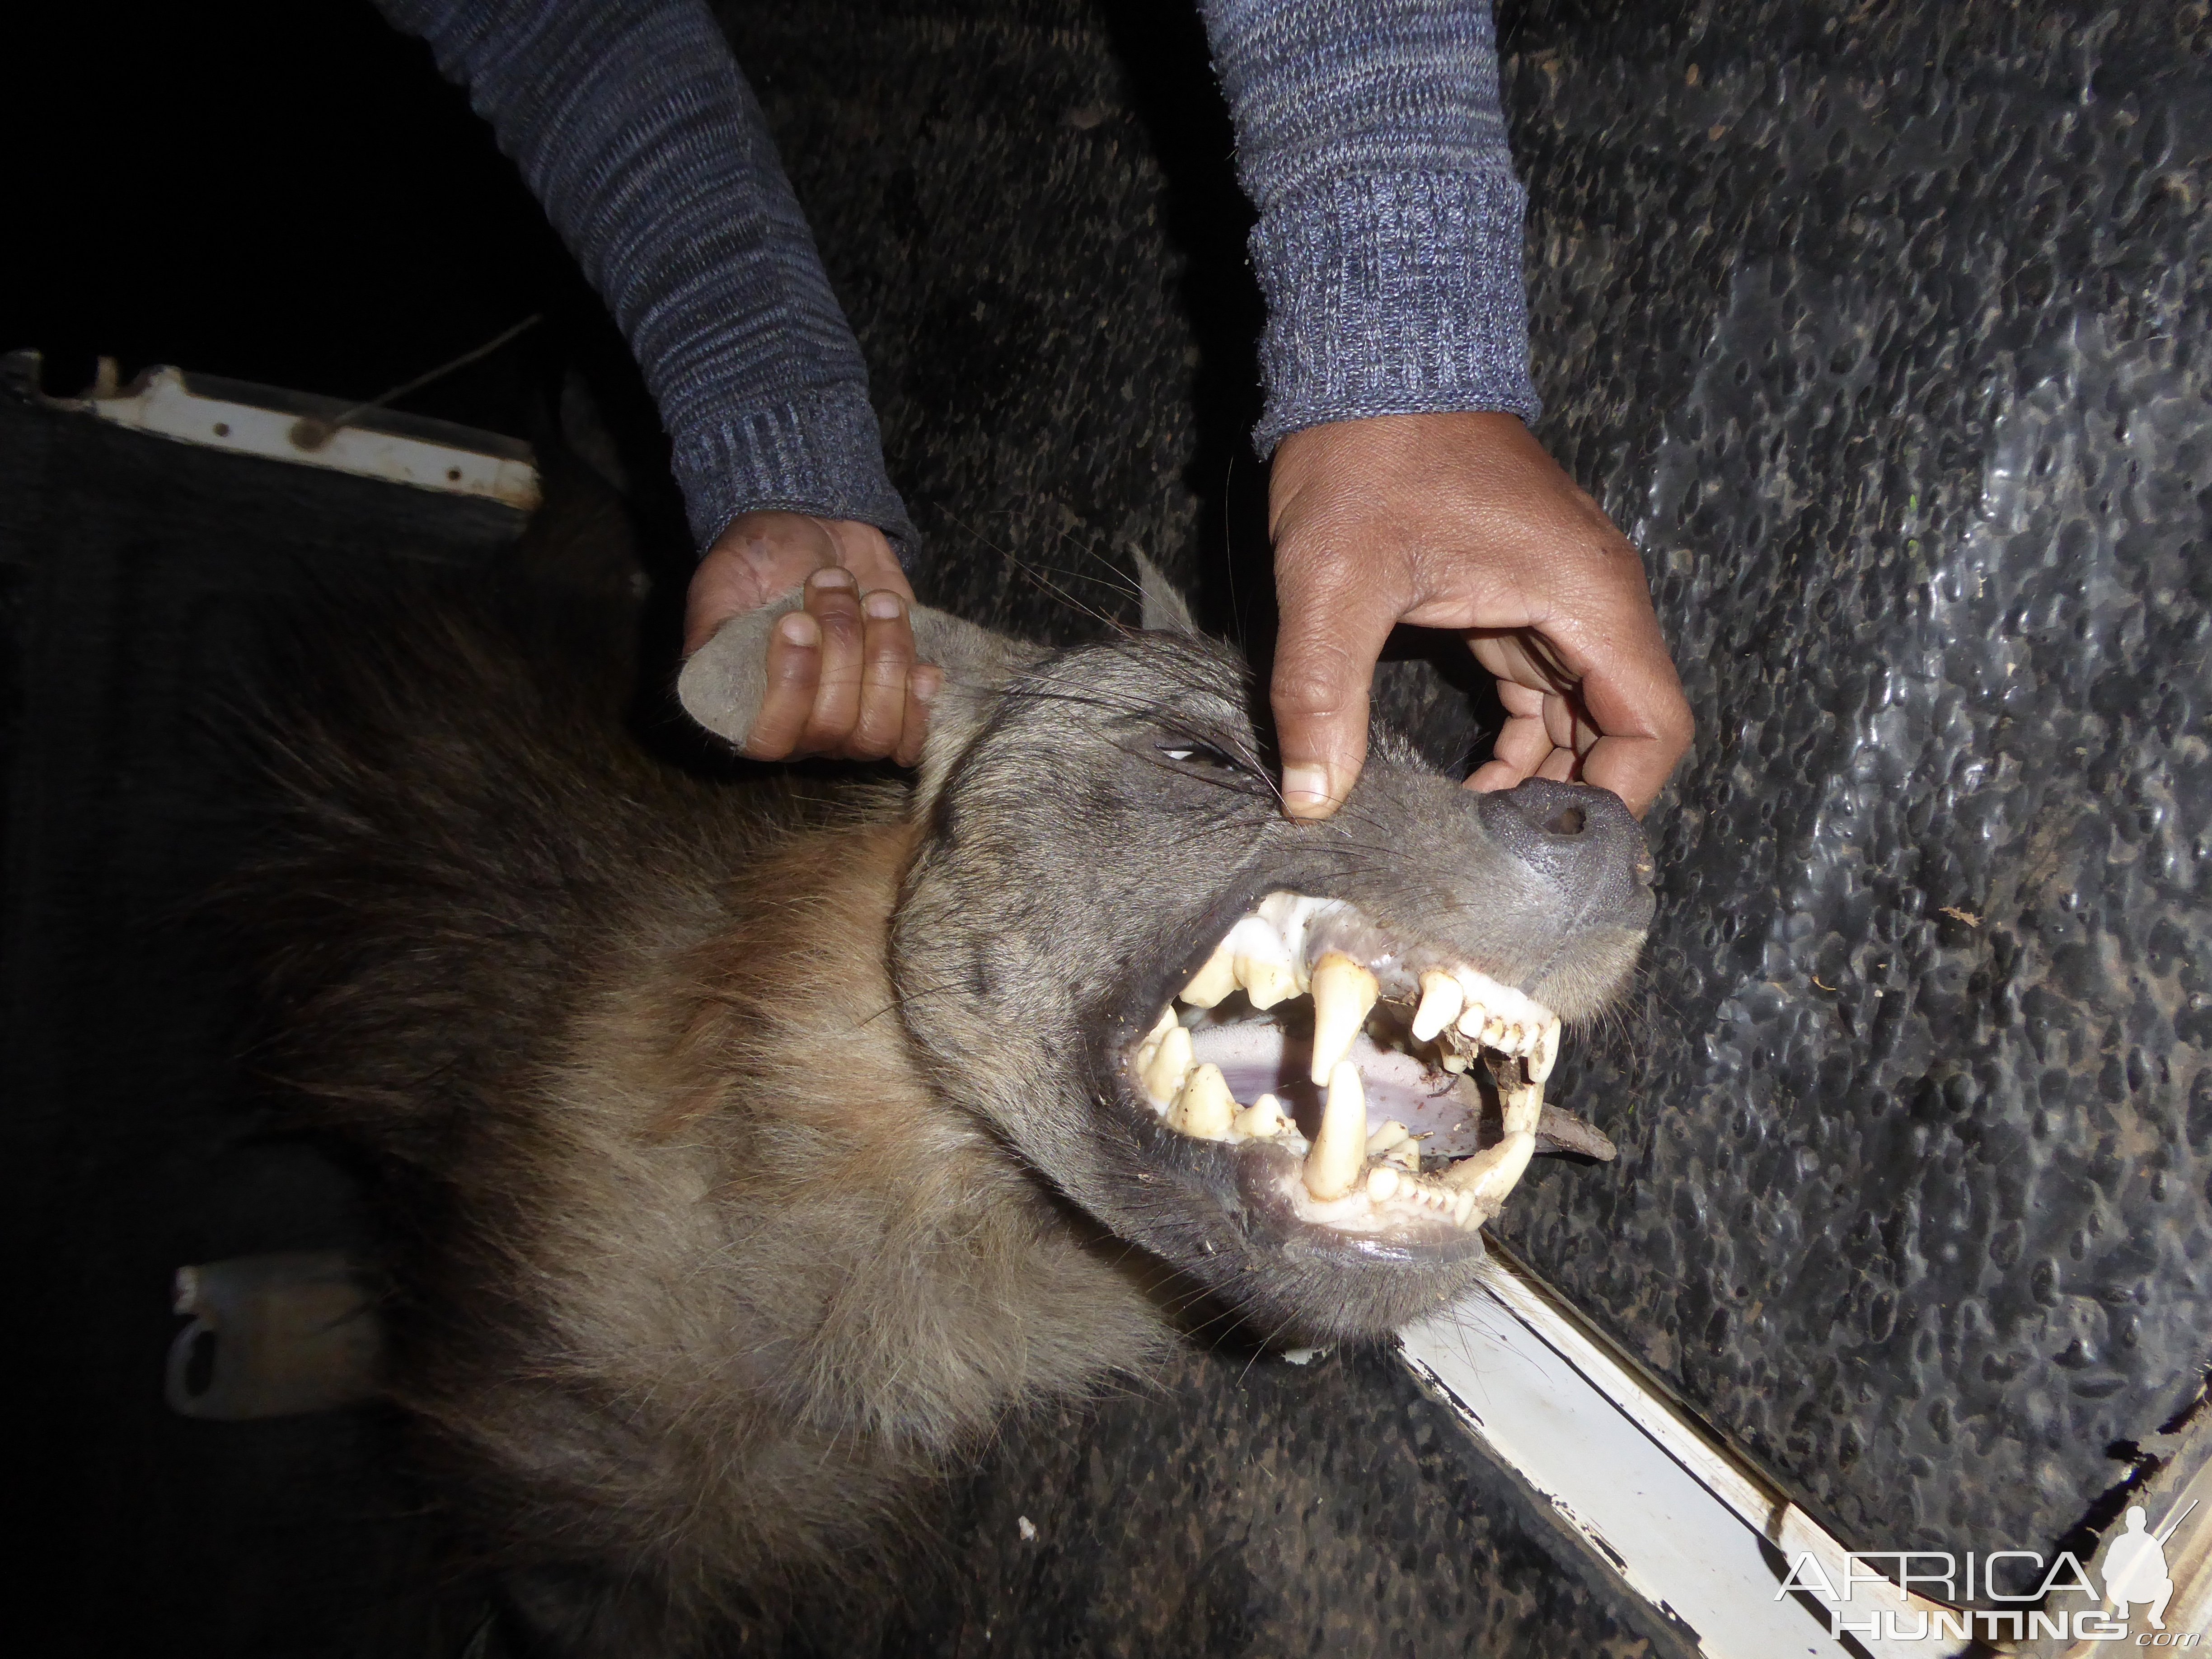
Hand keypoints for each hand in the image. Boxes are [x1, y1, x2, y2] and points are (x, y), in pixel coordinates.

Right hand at [684, 511, 937, 763]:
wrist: (814, 532)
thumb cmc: (759, 562)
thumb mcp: (721, 583)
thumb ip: (712, 630)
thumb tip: (715, 670)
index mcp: (747, 708)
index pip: (771, 739)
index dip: (792, 686)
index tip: (796, 620)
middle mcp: (800, 728)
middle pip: (834, 728)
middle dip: (841, 648)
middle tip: (832, 584)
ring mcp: (851, 719)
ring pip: (878, 731)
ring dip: (885, 661)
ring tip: (878, 603)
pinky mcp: (896, 703)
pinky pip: (913, 737)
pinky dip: (922, 706)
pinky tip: (923, 669)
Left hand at [1266, 411, 1691, 818]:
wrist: (1370, 361)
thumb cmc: (1366, 456)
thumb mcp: (1333, 581)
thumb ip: (1322, 693)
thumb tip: (1310, 797)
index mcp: (1584, 595)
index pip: (1655, 726)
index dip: (1619, 801)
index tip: (1553, 851)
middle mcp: (1593, 597)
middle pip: (1623, 729)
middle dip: (1572, 799)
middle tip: (1500, 856)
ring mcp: (1560, 595)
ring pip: (1583, 713)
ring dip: (1543, 773)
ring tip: (1476, 828)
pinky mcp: (1521, 593)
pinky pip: (1545, 685)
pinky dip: (1521, 736)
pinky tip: (1471, 775)